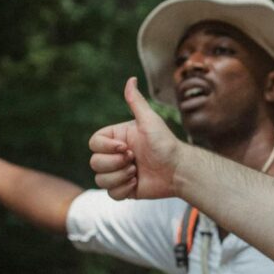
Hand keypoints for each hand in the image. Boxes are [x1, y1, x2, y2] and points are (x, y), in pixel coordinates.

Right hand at [88, 77, 180, 198]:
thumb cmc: (166, 144)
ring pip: (99, 179)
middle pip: (94, 162)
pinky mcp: (125, 189)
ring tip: (137, 172)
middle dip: (115, 163)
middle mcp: (116, 155)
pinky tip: (138, 183)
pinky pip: (110, 194)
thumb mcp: (150, 121)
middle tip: (135, 159)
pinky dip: (123, 189)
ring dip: (119, 177)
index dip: (106, 148)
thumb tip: (131, 79)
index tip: (126, 147)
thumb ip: (136, 102)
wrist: (179, 170)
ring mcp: (119, 173)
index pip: (94, 143)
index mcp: (117, 138)